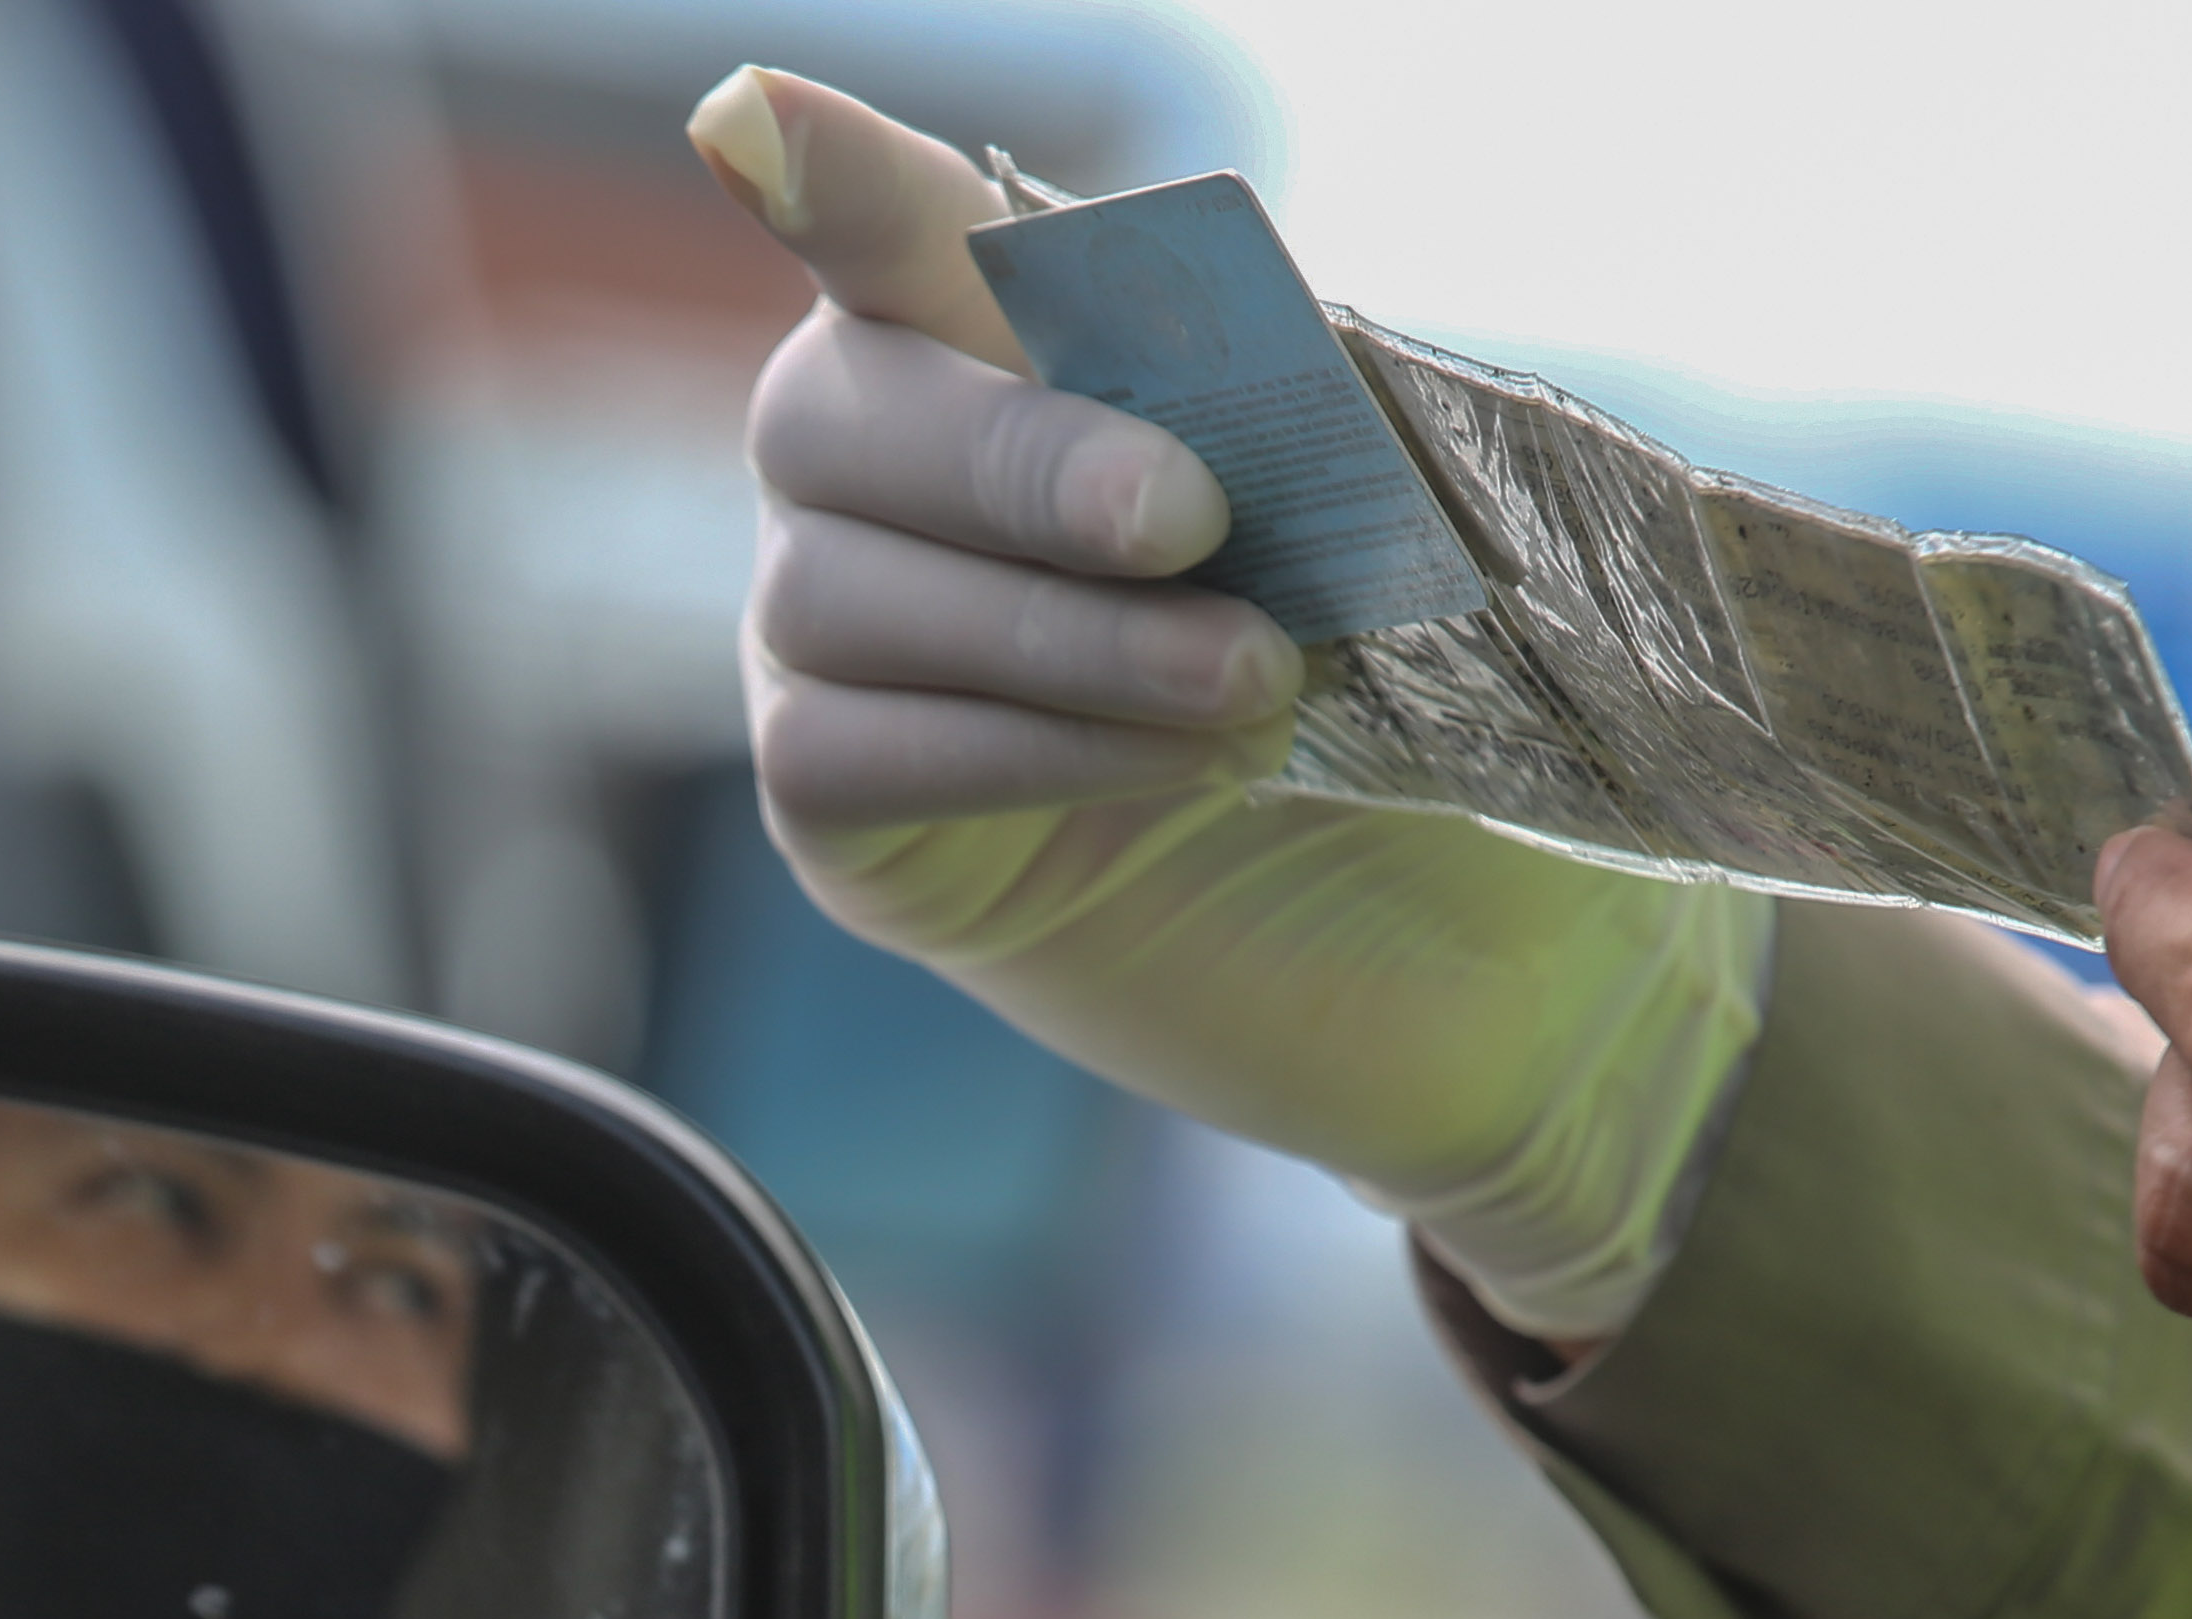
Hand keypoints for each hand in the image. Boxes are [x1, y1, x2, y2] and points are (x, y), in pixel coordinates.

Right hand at [699, 68, 1759, 1341]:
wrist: (1441, 928)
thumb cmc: (1396, 670)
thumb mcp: (1368, 505)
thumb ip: (1276, 411)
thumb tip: (1223, 380)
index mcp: (990, 334)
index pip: (886, 229)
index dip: (825, 177)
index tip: (750, 117)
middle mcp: (864, 471)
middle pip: (840, 417)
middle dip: (1018, 458)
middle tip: (1194, 517)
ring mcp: (824, 639)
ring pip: (849, 600)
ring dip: (1061, 638)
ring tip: (1254, 682)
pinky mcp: (833, 810)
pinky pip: (856, 754)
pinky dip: (1025, 752)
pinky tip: (1176, 770)